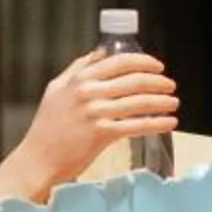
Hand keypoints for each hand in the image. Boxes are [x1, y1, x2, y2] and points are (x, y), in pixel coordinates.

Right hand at [2, 48, 178, 192]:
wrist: (38, 160)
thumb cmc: (47, 127)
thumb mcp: (56, 90)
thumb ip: (77, 69)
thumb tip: (101, 52)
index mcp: (78, 78)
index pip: (119, 61)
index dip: (143, 61)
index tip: (158, 66)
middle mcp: (87, 92)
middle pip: (133, 80)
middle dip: (158, 82)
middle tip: (171, 85)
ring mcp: (95, 113)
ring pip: (138, 102)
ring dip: (162, 102)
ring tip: (174, 103)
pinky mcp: (101, 134)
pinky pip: (137, 126)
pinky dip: (157, 124)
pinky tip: (169, 123)